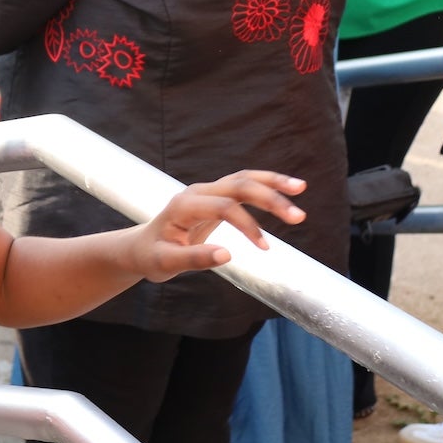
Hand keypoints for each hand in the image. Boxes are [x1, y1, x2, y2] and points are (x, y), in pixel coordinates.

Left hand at [133, 170, 305, 281]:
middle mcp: (197, 193)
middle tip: (298, 216)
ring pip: (243, 179)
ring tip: (301, 188)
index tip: (264, 248)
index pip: (224, 207)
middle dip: (269, 198)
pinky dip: (266, 186)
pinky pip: (244, 186)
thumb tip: (226, 255)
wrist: (142, 247)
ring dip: (272, 183)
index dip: (247, 225)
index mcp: (184, 206)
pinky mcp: (216, 197)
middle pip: (238, 185)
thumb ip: (194, 259)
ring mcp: (207, 192)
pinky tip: (287, 190)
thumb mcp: (166, 263)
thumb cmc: (152, 256)